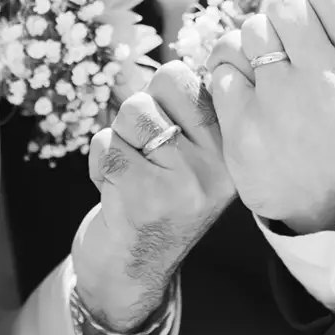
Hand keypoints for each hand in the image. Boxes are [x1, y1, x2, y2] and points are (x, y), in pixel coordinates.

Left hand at [72, 61, 234, 332]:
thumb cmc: (155, 198)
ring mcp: (185, 183)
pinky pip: (107, 143)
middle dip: (142, 110)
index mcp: (234, 150)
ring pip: (133, 112)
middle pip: (165, 81)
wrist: (130, 274)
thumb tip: (174, 60)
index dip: (169, 86)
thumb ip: (190, 111)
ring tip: (133, 173)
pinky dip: (100, 162)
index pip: (198, 74)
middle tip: (149, 154)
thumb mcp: (190, 157)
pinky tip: (116, 192)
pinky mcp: (144, 197)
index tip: (169, 117)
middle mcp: (220, 166)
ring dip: (119, 138)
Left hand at [207, 0, 334, 234]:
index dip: (317, 2)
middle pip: (282, 4)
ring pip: (247, 32)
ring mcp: (282, 108)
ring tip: (273, 74)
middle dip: (282, 20)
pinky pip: (221, 67)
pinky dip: (230, 77)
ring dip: (253, 46)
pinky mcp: (243, 129)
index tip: (322, 29)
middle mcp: (328, 84)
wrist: (327, 193)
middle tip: (293, 51)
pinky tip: (251, 98)